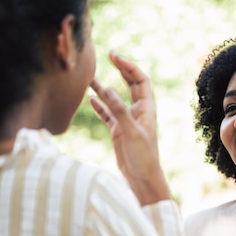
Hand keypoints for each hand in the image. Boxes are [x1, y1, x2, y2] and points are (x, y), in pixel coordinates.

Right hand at [90, 51, 170, 204]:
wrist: (142, 179)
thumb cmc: (143, 157)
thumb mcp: (131, 132)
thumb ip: (119, 111)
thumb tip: (108, 89)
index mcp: (146, 109)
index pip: (140, 80)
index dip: (128, 67)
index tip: (114, 57)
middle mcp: (138, 113)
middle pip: (130, 85)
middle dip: (120, 70)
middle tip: (108, 56)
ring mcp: (127, 122)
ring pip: (115, 100)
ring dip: (104, 88)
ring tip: (90, 77)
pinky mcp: (118, 133)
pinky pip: (108, 115)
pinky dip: (100, 106)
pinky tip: (90, 99)